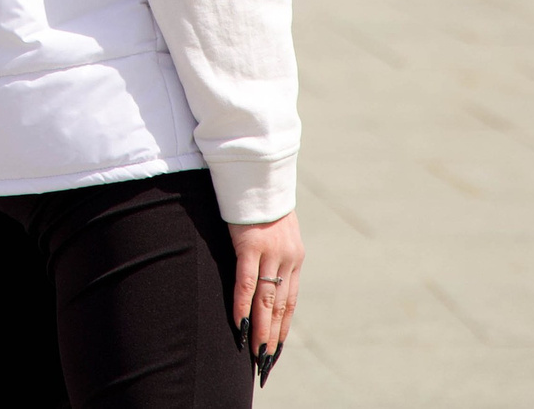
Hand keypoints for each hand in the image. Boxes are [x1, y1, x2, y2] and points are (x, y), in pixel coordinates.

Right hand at [230, 212, 303, 366]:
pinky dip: (243, 306)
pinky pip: (247, 282)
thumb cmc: (259, 201)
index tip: (274, 351)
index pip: (290, 302)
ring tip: (256, 355)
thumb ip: (271, 255)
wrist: (257, 170)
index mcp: (294, 258)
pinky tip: (239, 325)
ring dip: (261, 330)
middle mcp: (288, 258)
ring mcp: (271, 252)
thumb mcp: (273, 231)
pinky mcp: (251, 244)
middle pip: (281, 307)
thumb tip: (262, 277)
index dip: (282, 329)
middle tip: (266, 364)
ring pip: (267, 300)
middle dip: (272, 338)